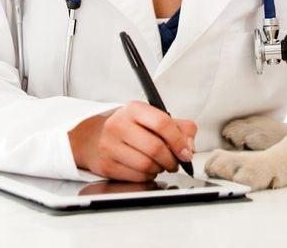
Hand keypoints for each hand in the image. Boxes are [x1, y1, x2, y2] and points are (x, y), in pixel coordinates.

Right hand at [68, 101, 196, 181]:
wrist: (96, 137)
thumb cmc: (131, 128)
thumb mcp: (153, 118)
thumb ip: (179, 127)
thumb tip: (190, 146)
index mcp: (134, 109)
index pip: (162, 123)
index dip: (178, 140)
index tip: (186, 152)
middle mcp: (119, 125)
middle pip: (155, 148)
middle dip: (171, 159)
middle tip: (175, 162)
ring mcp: (110, 146)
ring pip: (146, 165)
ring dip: (160, 168)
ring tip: (160, 163)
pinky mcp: (107, 165)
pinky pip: (137, 177)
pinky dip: (149, 175)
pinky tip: (147, 168)